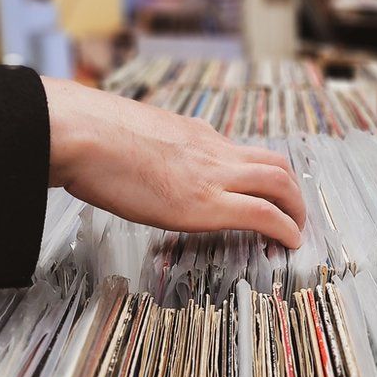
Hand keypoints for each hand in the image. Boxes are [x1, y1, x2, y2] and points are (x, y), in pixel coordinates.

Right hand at [43, 77, 305, 247]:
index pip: (240, 150)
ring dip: (296, 209)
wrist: (80, 134)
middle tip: (294, 212)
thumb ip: (151, 148)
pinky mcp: (207, 203)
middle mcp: (211, 150)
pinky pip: (263, 213)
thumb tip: (140, 161)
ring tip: (296, 230)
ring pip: (279, 183)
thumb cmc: (89, 136)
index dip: (260, 172)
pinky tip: (289, 242)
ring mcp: (212, 174)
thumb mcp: (131, 134)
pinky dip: (285, 228)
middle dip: (292, 190)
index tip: (262, 190)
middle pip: (274, 163)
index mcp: (193, 134)